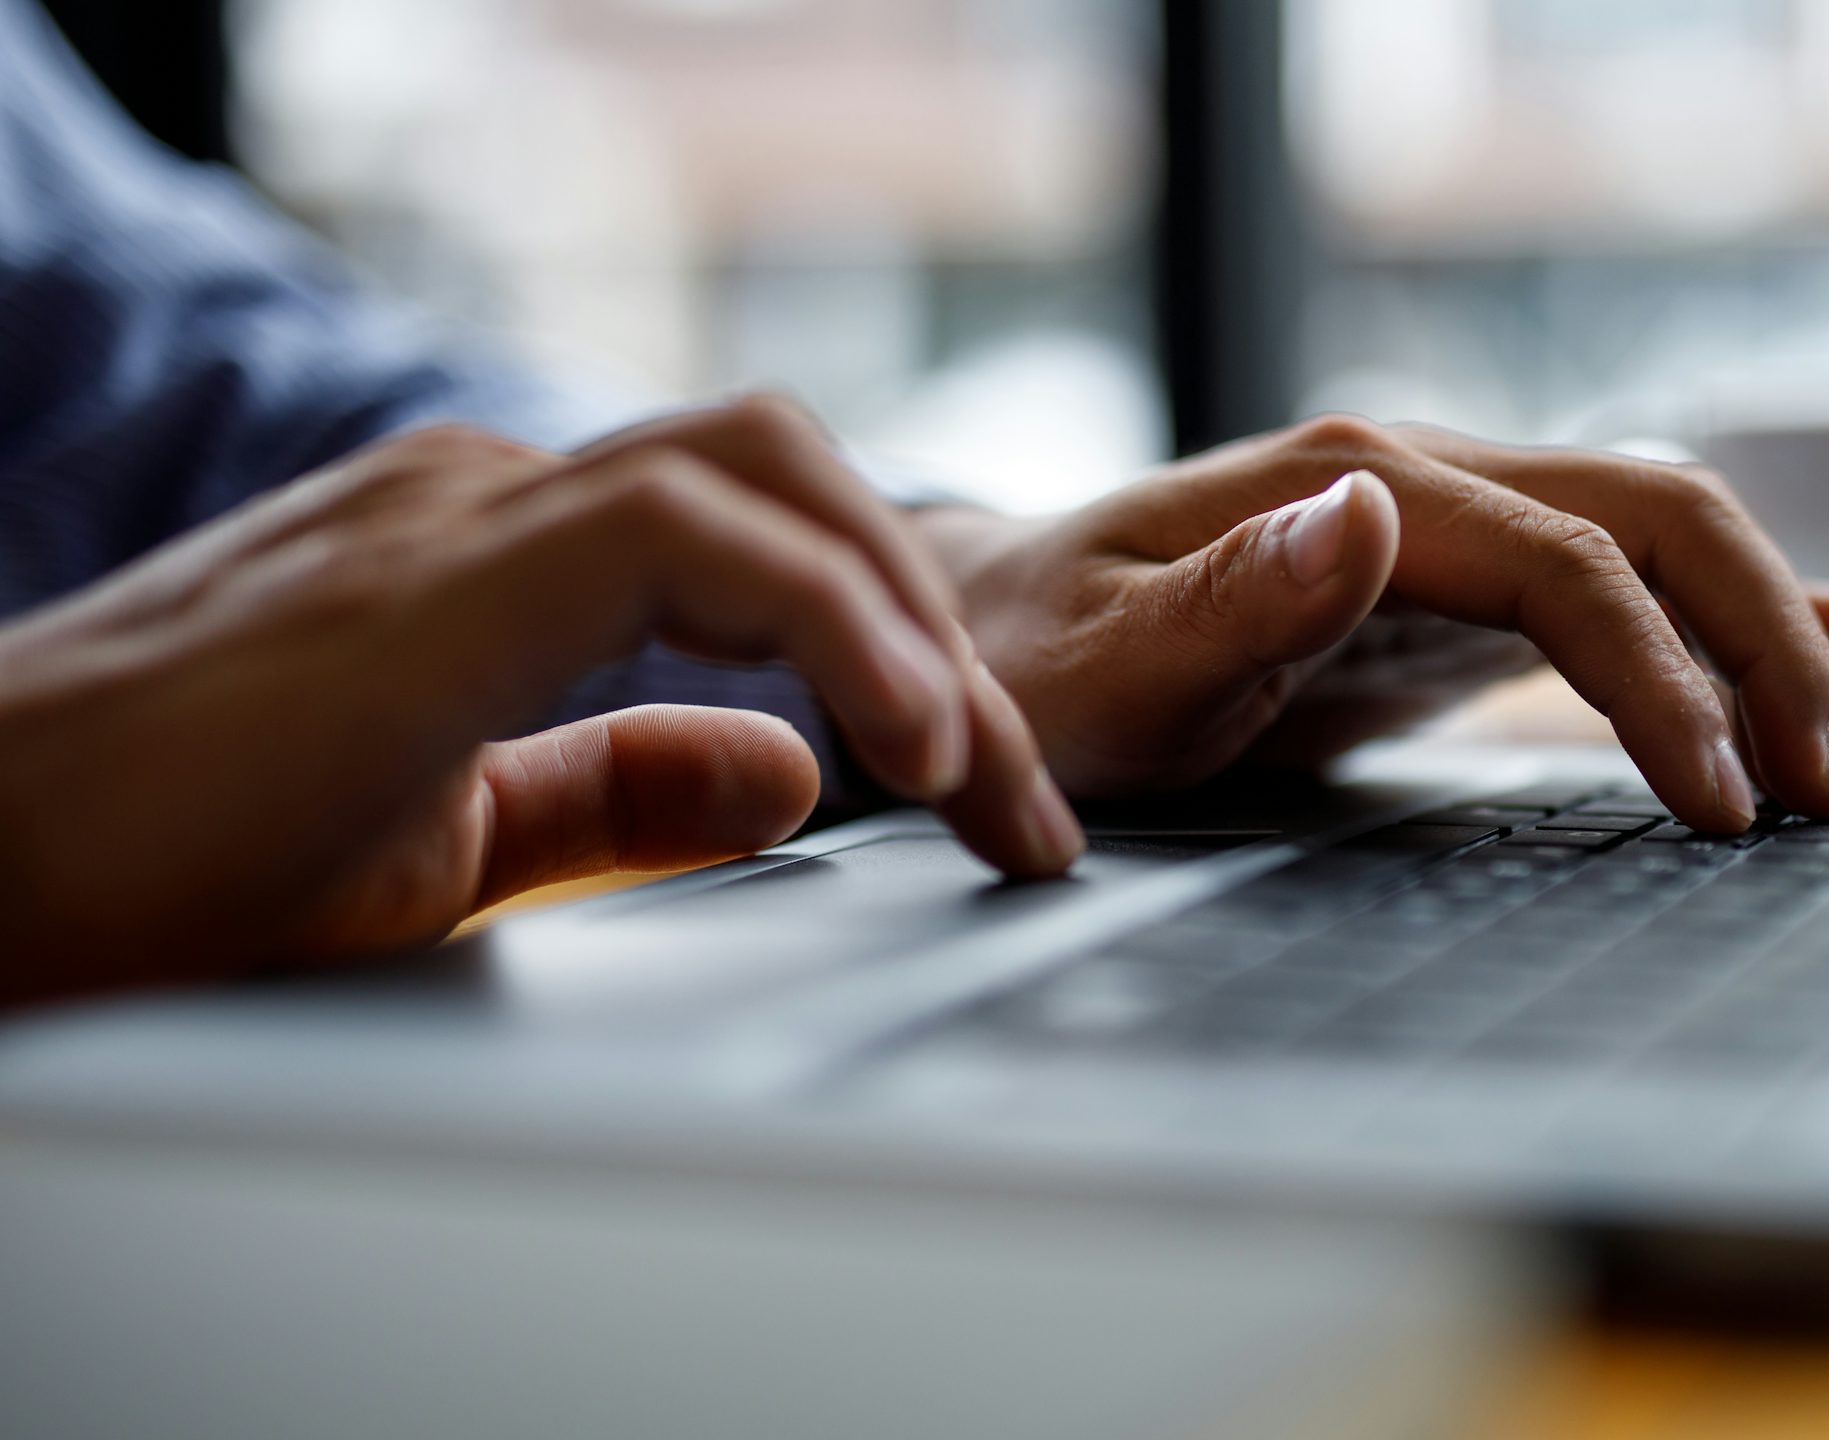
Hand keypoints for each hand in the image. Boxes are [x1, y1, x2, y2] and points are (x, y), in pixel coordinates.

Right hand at [0, 398, 1081, 1004]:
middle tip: (1028, 807)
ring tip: (985, 777)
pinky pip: (691, 533)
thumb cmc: (165, 864)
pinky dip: (832, 621)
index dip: (910, 651)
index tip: (994, 800)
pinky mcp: (432, 571)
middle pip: (797, 479)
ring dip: (914, 621)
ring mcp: (458, 514)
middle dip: (946, 631)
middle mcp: (492, 499)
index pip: (771, 534)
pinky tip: (898, 742)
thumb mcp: (448, 841)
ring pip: (767, 472)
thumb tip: (790, 772)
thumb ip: (614, 790)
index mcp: (503, 551)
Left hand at [920, 416, 1828, 827]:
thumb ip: (1230, 601)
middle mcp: (1421, 476)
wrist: (995, 632)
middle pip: (1657, 518)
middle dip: (1764, 647)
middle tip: (1824, 795)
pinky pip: (1626, 573)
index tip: (1713, 803)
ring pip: (1664, 536)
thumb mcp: (1098, 664)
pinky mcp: (1463, 581)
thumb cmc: (1031, 667)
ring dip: (1768, 637)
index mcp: (1350, 482)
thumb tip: (1375, 514)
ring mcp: (1451, 519)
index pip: (1566, 564)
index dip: (1660, 679)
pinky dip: (1738, 606)